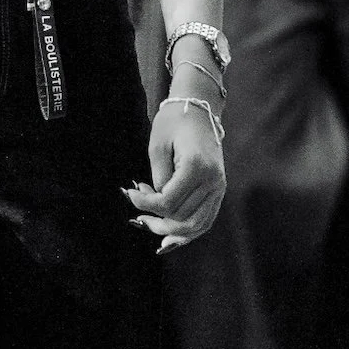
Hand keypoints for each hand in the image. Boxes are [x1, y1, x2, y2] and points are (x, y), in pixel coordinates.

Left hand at [126, 93, 225, 253]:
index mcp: (196, 166)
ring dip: (171, 231)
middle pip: (181, 216)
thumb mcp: (157, 145)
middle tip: (137, 214)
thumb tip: (155, 203)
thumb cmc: (174, 123)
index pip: (168, 201)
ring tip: (149, 225)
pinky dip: (188, 232)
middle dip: (155, 218)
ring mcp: (219, 187)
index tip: (129, 194)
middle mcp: (213, 180)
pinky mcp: (219, 190)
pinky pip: (206, 220)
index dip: (144, 204)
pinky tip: (170, 238)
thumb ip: (157, 178)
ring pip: (196, 224)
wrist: (199, 110)